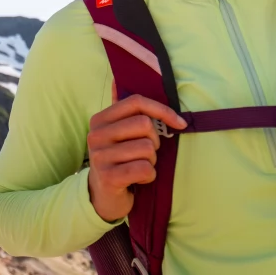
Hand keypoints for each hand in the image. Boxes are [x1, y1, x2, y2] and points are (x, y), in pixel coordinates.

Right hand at [86, 95, 186, 222]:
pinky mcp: (108, 177)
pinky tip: (139, 179)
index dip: (162, 110)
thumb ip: (120, 110)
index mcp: (99, 119)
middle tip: (146, 152)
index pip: (136, 102)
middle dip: (155, 141)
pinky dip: (149, 176)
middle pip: (144, 125)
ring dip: (151, 161)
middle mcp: (96, 135)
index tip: (180, 123)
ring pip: (147, 148)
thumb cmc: (117, 160)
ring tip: (139, 166)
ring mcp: (100, 156)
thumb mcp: (115, 134)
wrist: (102, 196)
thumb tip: (117, 79)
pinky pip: (145, 169)